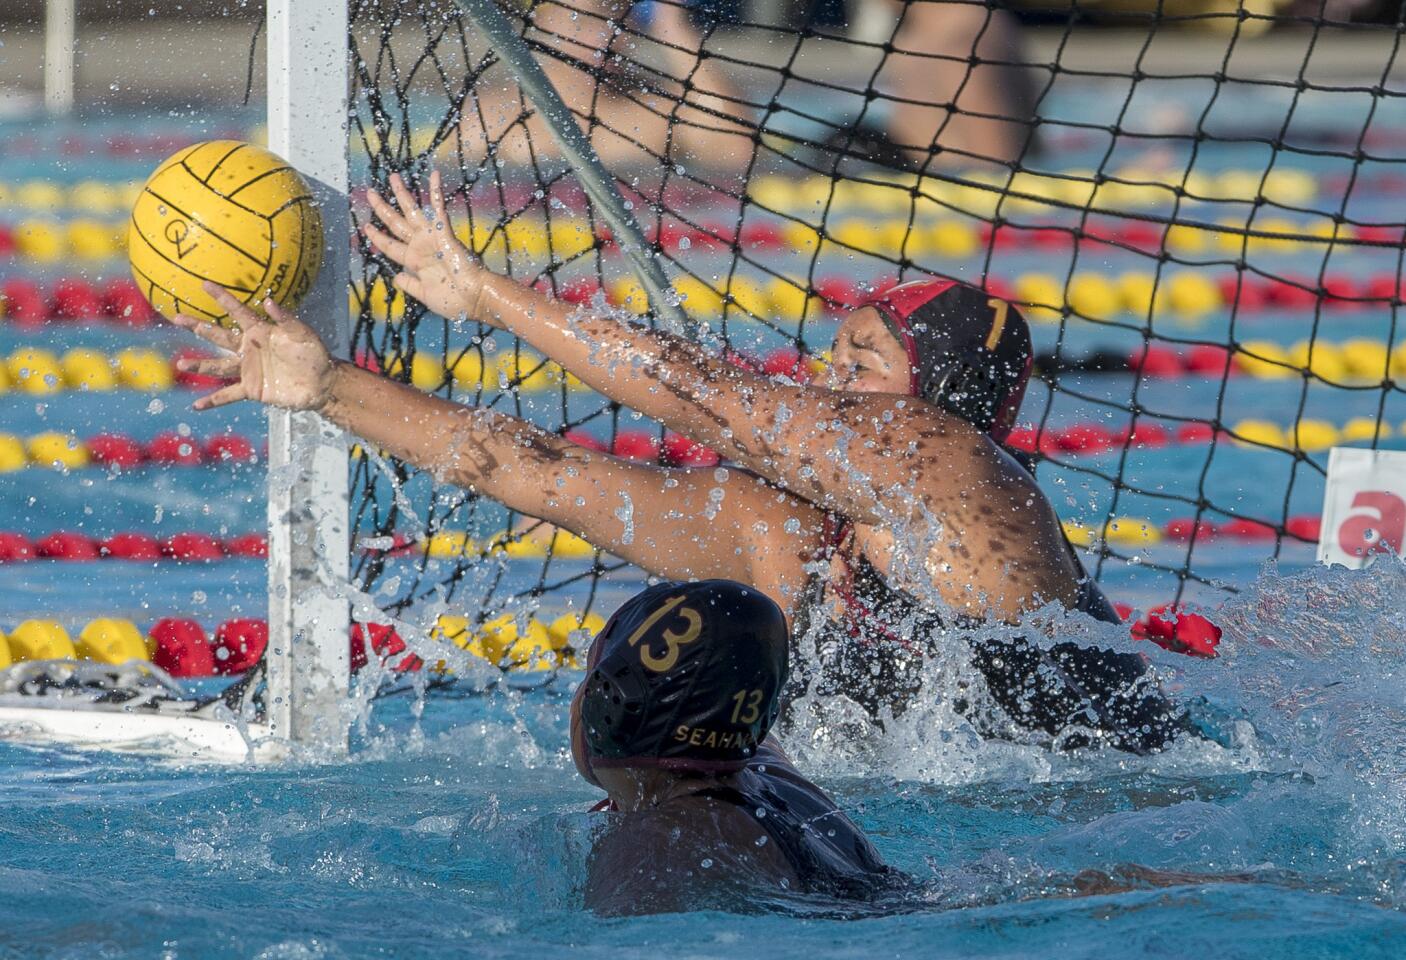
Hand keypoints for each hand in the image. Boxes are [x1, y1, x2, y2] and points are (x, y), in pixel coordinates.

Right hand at [171, 282, 335, 411]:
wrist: (321, 383)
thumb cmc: (314, 354)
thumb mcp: (302, 334)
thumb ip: (286, 319)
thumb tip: (268, 301)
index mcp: (259, 332)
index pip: (237, 311)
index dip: (222, 298)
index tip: (204, 284)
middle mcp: (249, 349)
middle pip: (218, 336)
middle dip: (197, 327)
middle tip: (177, 317)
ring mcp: (248, 369)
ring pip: (218, 367)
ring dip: (199, 365)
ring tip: (181, 364)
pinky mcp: (252, 389)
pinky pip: (229, 395)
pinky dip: (213, 401)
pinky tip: (197, 406)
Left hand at [364, 171, 490, 323]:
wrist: (475, 298)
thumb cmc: (453, 301)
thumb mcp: (425, 295)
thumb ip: (410, 285)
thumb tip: (396, 277)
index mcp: (415, 261)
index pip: (390, 244)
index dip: (376, 236)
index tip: (366, 226)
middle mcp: (420, 245)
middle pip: (395, 223)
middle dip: (382, 207)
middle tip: (370, 192)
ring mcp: (432, 237)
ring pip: (412, 210)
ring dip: (401, 194)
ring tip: (392, 177)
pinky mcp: (444, 232)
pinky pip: (439, 207)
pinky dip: (435, 191)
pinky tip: (434, 174)